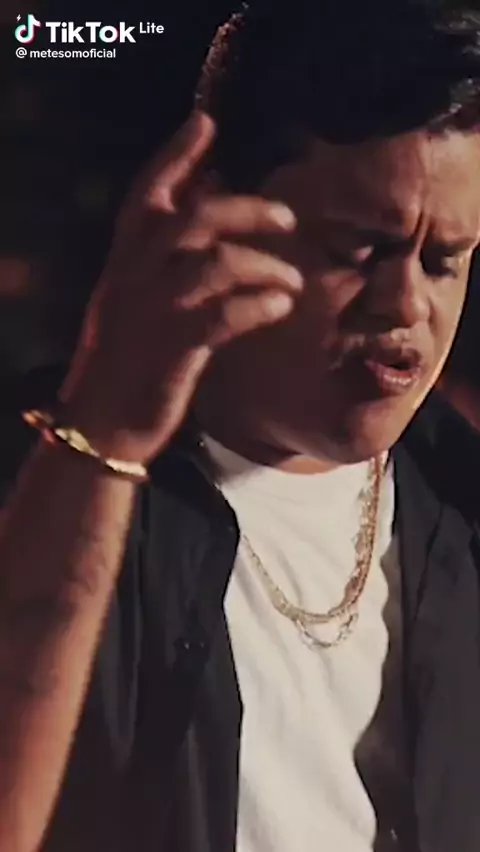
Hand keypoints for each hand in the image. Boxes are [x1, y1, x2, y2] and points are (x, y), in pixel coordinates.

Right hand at [60, 110, 302, 462]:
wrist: (99, 422)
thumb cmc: (127, 357)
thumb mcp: (132, 298)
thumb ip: (163, 252)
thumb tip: (210, 200)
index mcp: (123, 261)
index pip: (146, 193)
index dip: (175, 154)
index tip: (207, 121)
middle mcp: (135, 277)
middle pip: (196, 220)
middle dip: (248, 209)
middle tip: (288, 214)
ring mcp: (154, 313)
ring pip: (217, 265)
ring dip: (265, 266)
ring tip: (294, 279)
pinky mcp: (174, 351)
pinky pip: (226, 316)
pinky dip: (260, 306)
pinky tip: (281, 306)